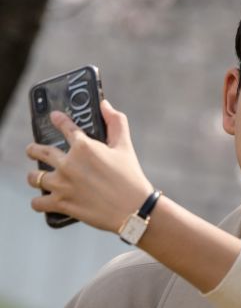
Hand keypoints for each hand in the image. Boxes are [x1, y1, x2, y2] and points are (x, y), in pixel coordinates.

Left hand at [26, 100, 152, 232]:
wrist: (133, 209)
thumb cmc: (131, 176)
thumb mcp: (126, 146)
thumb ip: (116, 122)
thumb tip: (105, 105)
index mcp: (85, 147)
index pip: (65, 127)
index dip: (59, 120)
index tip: (54, 117)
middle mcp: (68, 163)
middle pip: (39, 151)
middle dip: (33, 149)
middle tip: (32, 149)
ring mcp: (62, 184)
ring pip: (34, 177)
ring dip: (35, 176)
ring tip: (38, 177)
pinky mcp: (61, 203)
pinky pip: (37, 202)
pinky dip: (39, 201)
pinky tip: (44, 199)